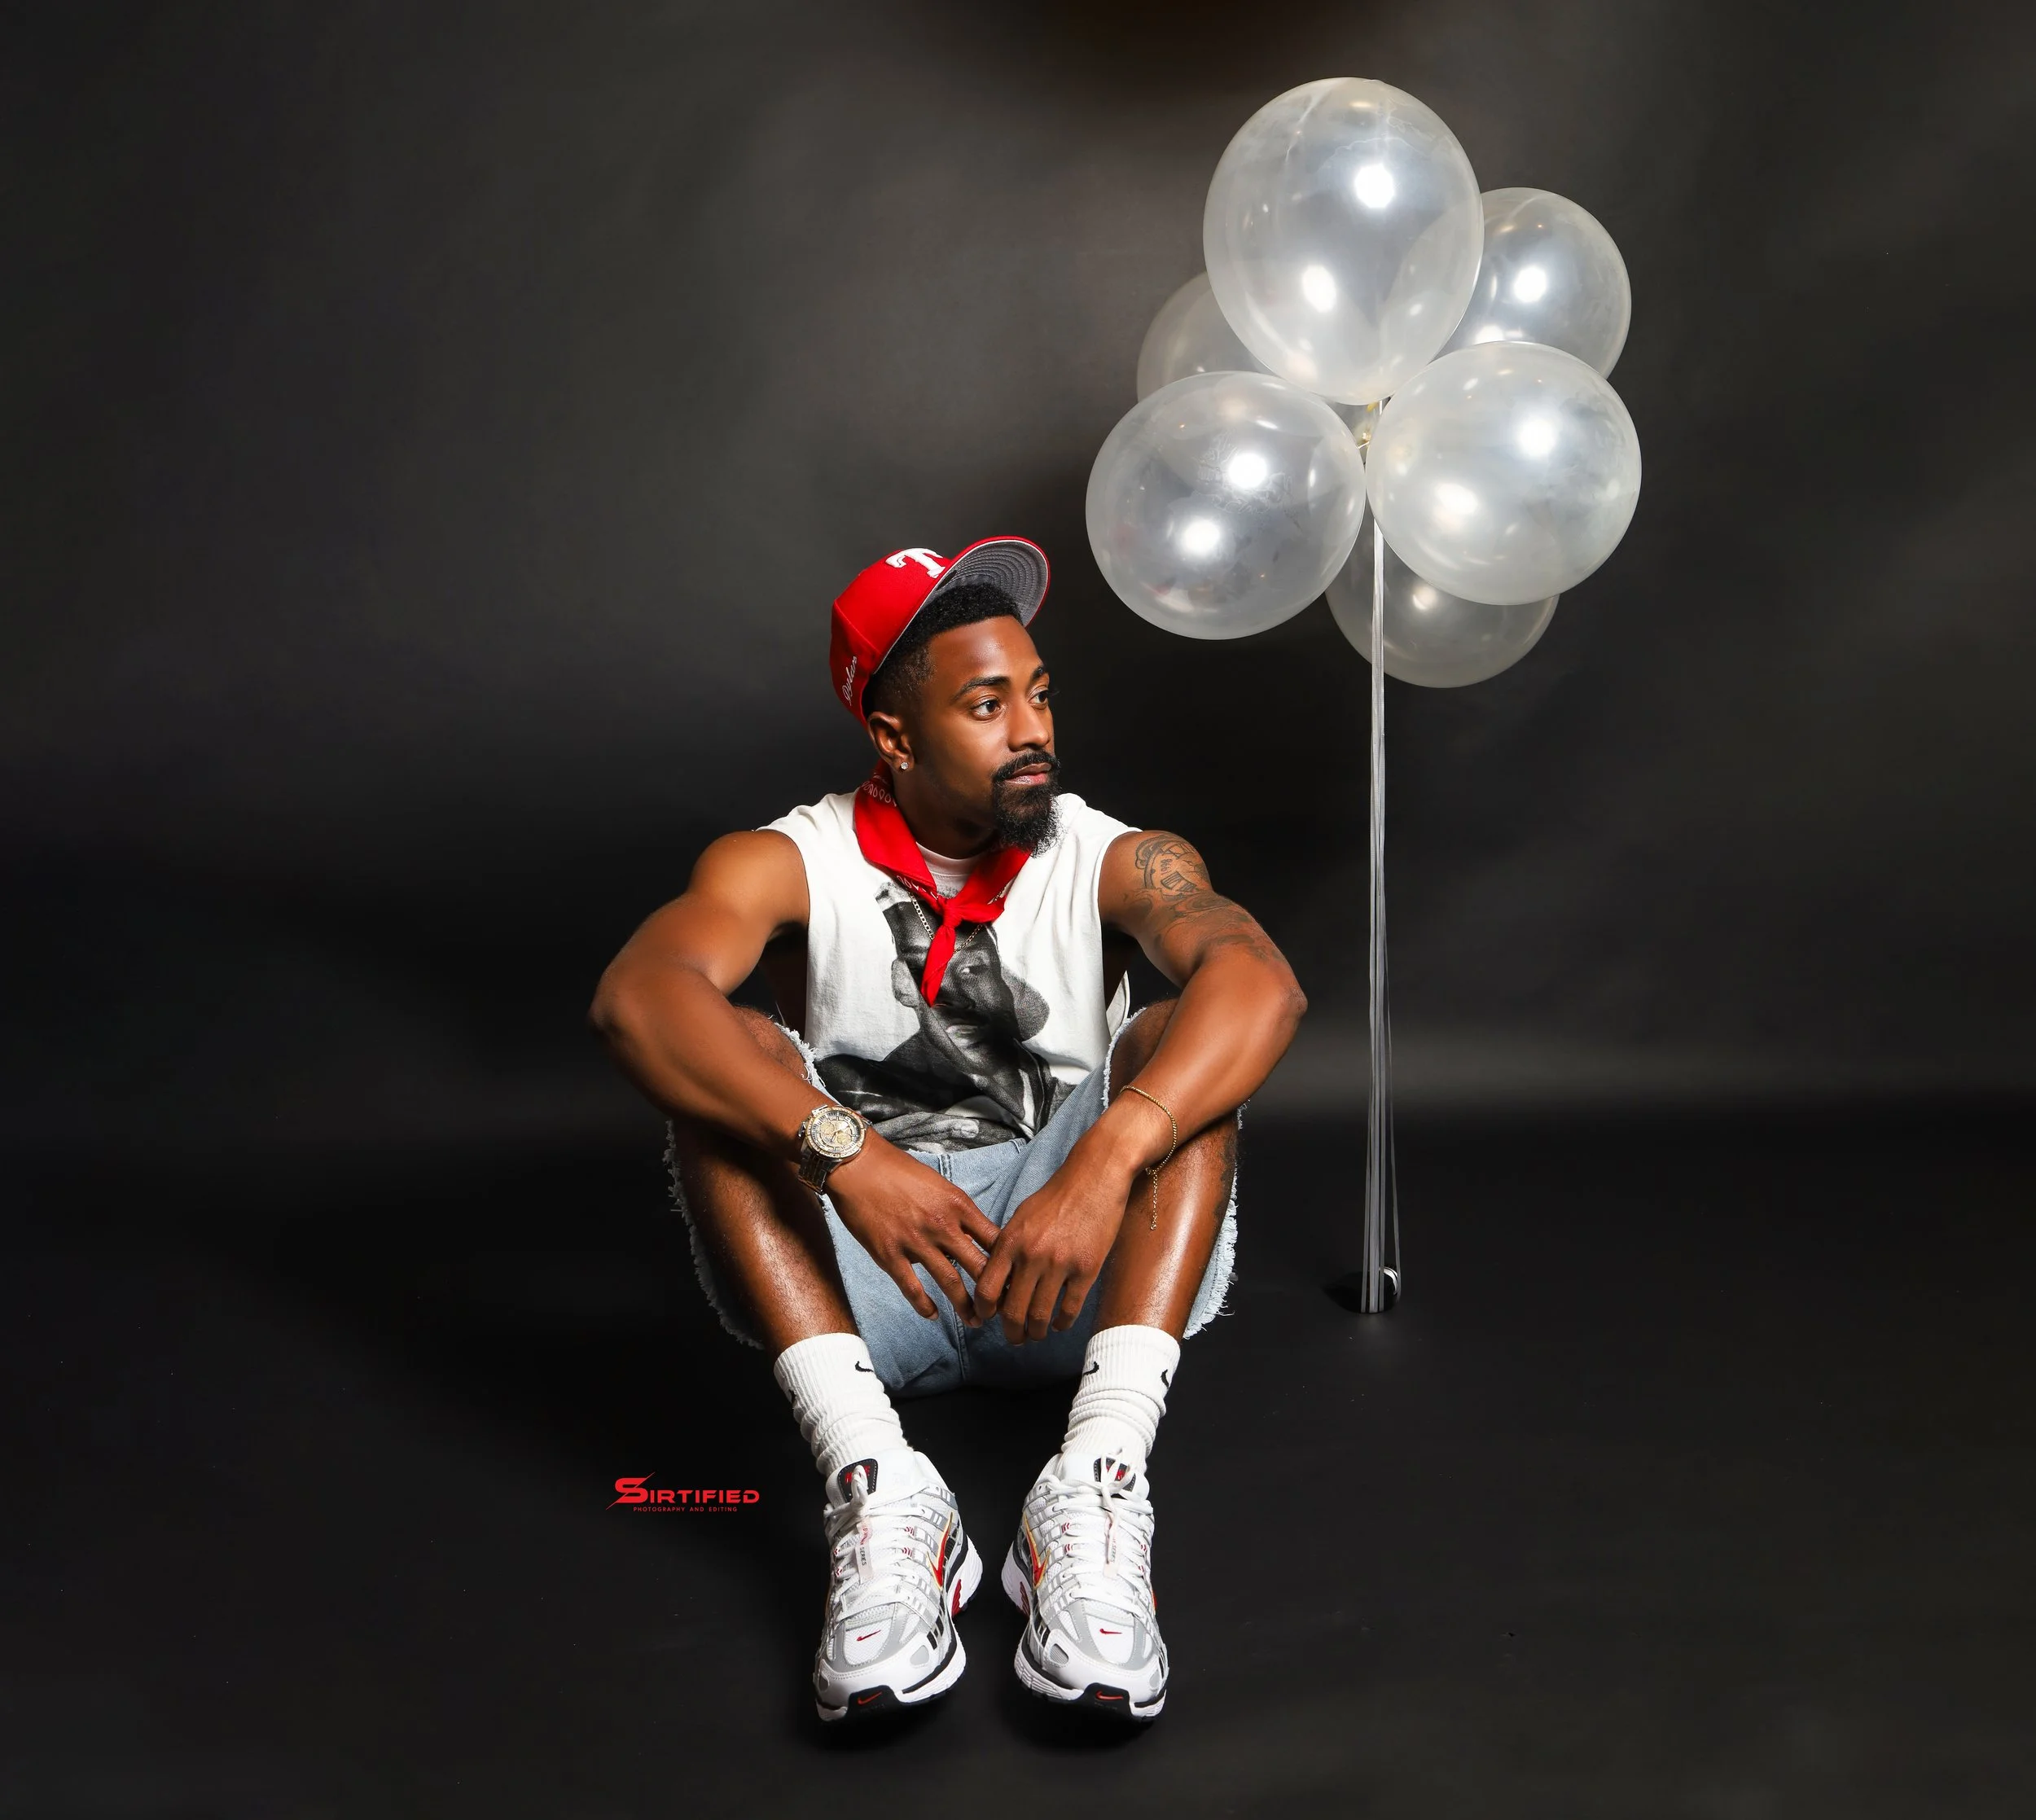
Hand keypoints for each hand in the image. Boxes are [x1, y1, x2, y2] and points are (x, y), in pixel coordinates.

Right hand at [823, 1137, 1001, 1324]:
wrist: (858, 1166)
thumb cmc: (899, 1171)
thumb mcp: (940, 1185)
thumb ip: (958, 1212)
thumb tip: (976, 1236)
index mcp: (958, 1205)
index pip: (994, 1240)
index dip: (1008, 1262)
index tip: (1014, 1278)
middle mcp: (942, 1225)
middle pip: (979, 1266)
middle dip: (994, 1293)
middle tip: (1000, 1309)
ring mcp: (916, 1242)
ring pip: (951, 1283)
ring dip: (966, 1306)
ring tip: (975, 1321)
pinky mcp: (890, 1254)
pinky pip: (912, 1288)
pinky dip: (925, 1306)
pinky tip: (933, 1315)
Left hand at [971, 1136, 1132, 1343]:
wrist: (1094, 1178)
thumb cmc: (1056, 1196)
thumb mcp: (1021, 1217)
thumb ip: (1008, 1247)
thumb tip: (998, 1279)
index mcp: (1010, 1241)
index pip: (987, 1288)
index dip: (984, 1310)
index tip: (988, 1318)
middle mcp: (1031, 1255)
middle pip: (1013, 1310)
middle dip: (1012, 1332)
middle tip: (1015, 1338)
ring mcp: (1059, 1264)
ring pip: (1040, 1315)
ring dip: (1036, 1332)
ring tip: (1037, 1334)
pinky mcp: (1086, 1269)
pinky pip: (1069, 1309)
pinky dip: (1062, 1323)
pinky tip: (1060, 1324)